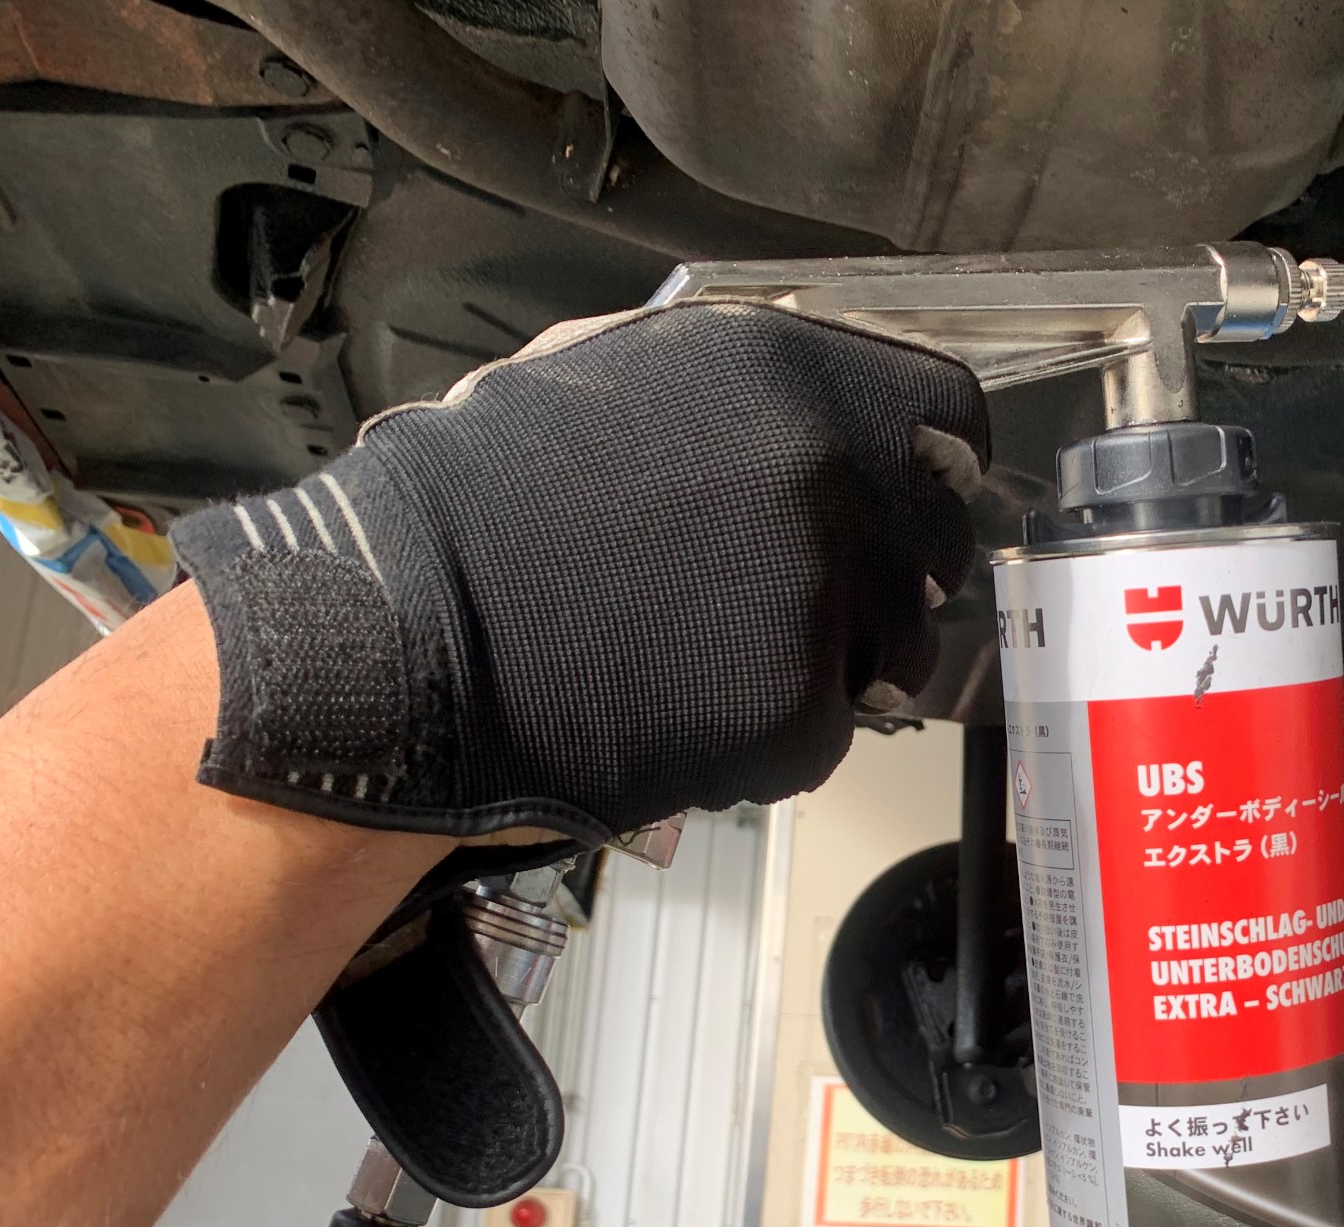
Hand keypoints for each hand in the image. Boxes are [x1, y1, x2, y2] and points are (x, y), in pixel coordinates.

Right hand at [171, 302, 989, 843]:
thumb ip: (745, 387)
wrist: (401, 641)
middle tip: (778, 603)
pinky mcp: (796, 708)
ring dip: (824, 662)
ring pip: (884, 648)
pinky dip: (769, 738)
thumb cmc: (477, 513)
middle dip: (877, 579)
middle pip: (928, 544)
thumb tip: (838, 410)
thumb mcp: (613, 377)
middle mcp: (824, 473)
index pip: (942, 412)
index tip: (906, 494)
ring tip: (701, 655)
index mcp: (785, 371)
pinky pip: (824, 732)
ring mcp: (818, 597)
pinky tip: (680, 709)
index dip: (926, 463)